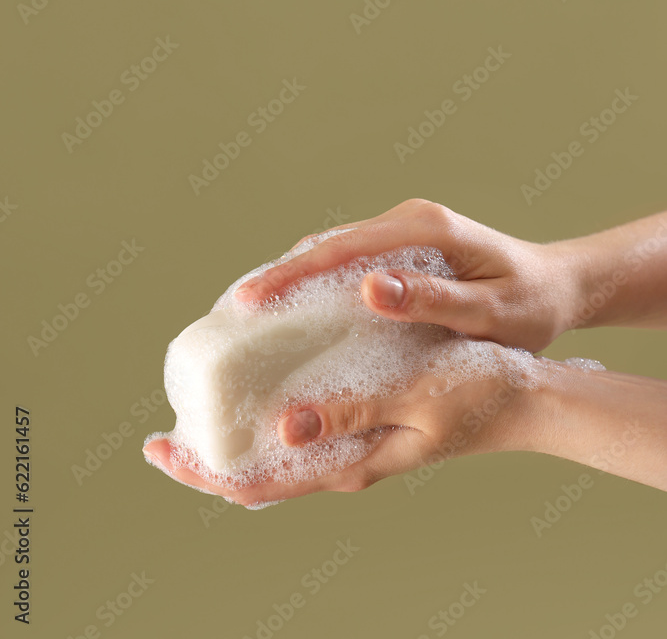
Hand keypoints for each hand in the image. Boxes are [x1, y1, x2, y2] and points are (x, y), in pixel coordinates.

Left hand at [143, 344, 535, 506]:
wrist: (524, 394)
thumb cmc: (479, 393)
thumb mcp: (416, 398)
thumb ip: (354, 411)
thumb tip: (285, 428)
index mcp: (351, 464)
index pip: (259, 484)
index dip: (203, 472)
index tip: (159, 448)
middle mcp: (344, 458)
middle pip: (258, 471)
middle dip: (206, 458)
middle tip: (162, 430)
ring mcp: (352, 439)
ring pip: (277, 448)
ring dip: (234, 432)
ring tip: (197, 403)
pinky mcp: (362, 415)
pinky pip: (304, 420)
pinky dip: (269, 405)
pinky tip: (257, 375)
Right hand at [235, 198, 578, 352]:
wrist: (560, 287)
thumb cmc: (531, 304)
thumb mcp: (490, 311)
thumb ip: (432, 299)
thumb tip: (368, 289)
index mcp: (424, 228)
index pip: (343, 248)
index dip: (291, 273)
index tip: (250, 299)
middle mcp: (408, 221)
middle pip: (329, 244)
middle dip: (281, 275)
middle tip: (236, 312)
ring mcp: (405, 233)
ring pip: (336, 252)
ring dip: (296, 277)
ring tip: (254, 315)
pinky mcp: (405, 250)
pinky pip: (351, 262)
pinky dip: (320, 282)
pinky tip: (300, 312)